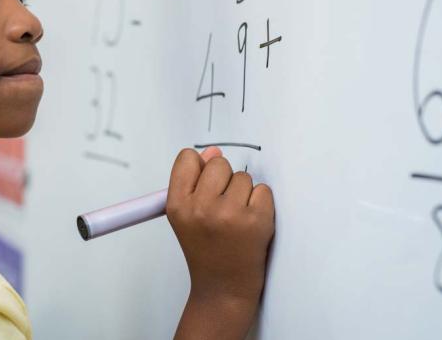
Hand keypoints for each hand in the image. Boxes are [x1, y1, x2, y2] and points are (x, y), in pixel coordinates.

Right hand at [167, 147, 274, 339]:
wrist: (223, 289)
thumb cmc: (206, 251)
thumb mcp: (187, 217)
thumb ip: (195, 181)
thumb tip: (213, 152)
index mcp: (178, 205)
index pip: (187, 158)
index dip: (200, 168)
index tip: (205, 183)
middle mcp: (201, 208)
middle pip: (219, 163)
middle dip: (224, 180)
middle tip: (223, 207)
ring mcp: (229, 214)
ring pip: (243, 177)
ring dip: (244, 194)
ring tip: (236, 219)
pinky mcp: (256, 221)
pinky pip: (263, 191)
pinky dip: (261, 204)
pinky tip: (251, 223)